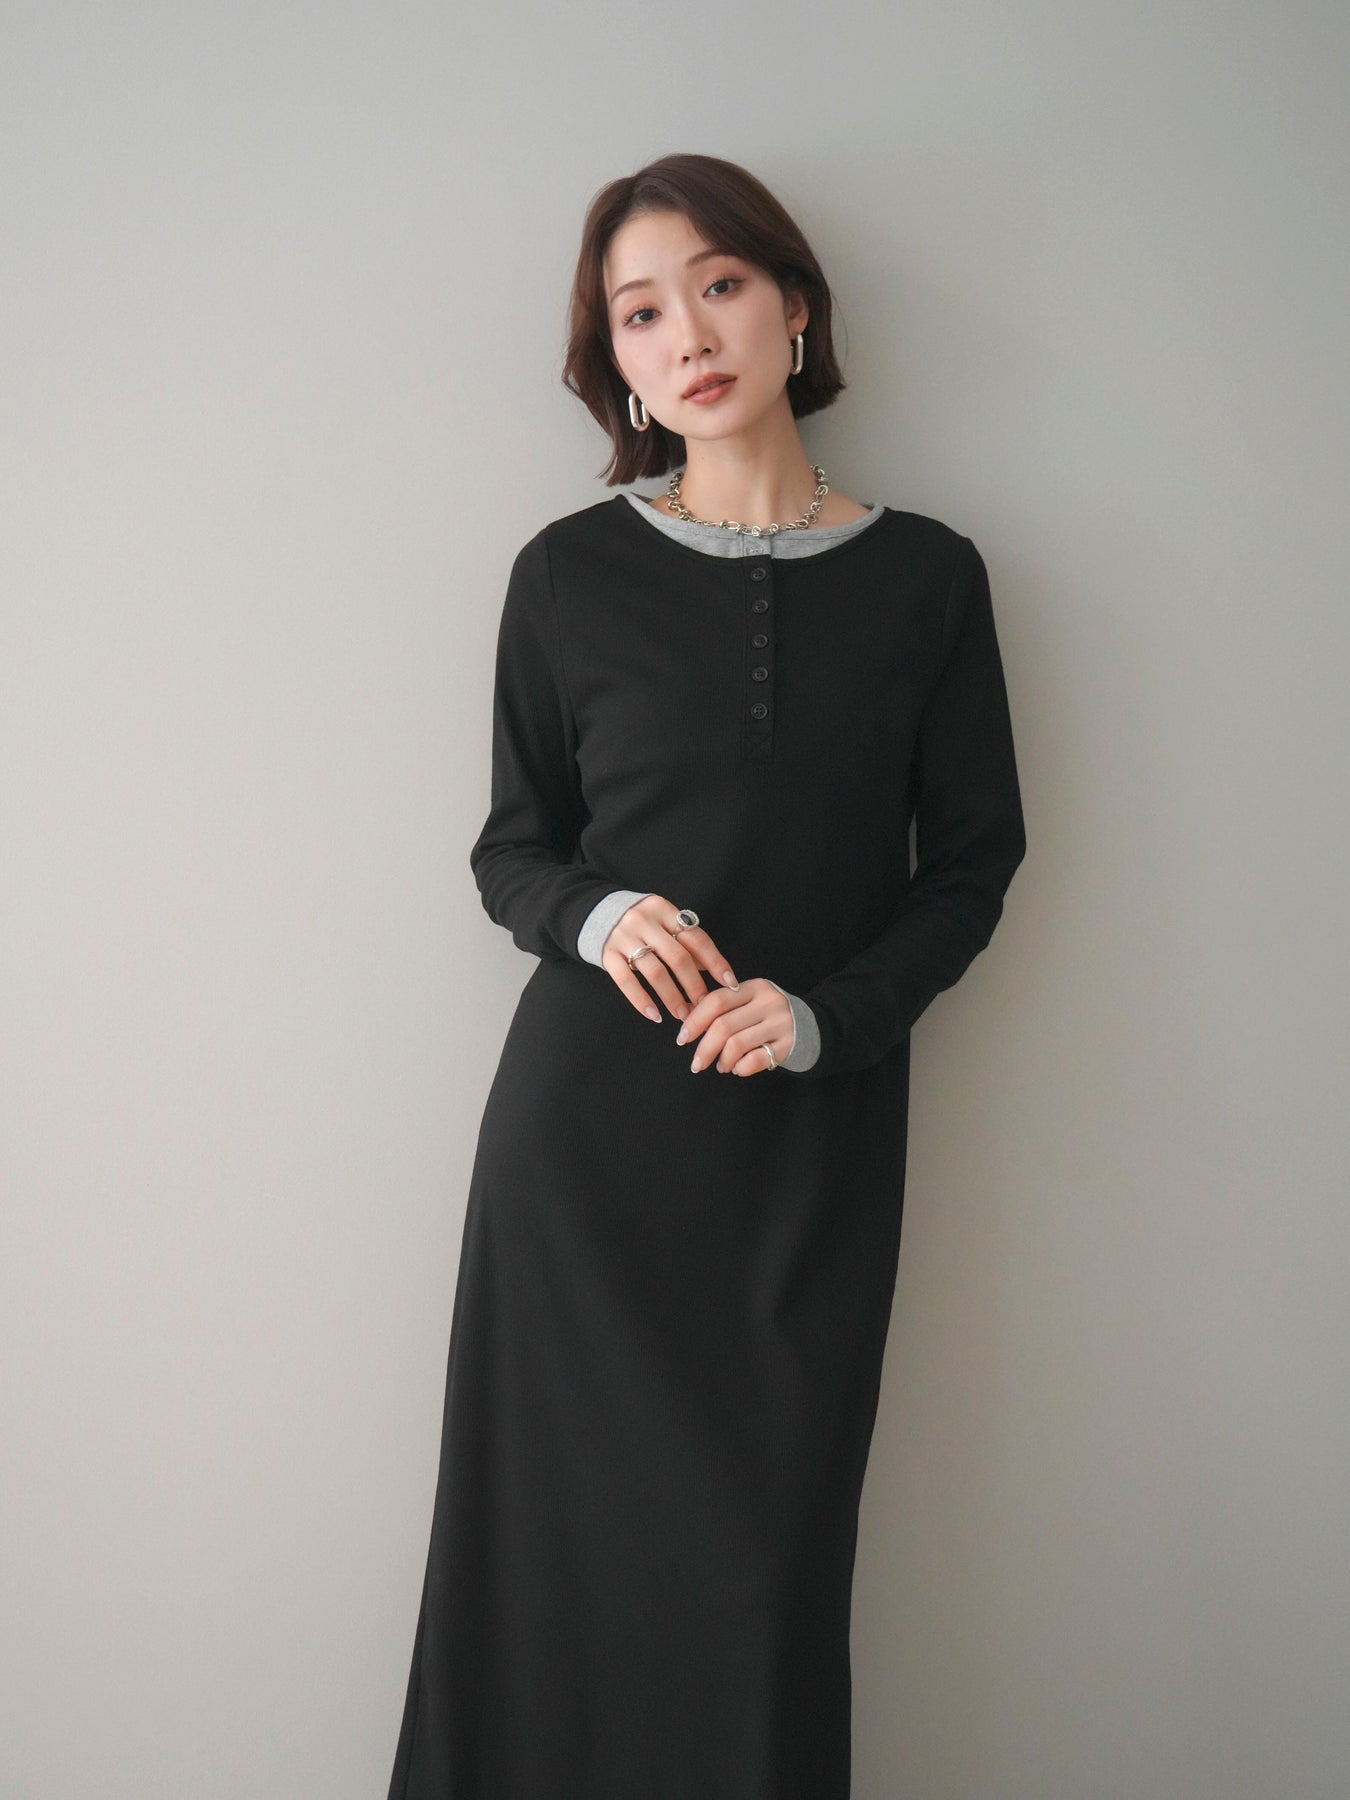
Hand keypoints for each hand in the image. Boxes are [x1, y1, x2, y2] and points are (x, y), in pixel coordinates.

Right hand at [601, 895, 739, 1024]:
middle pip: (678, 957)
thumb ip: (686, 942)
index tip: (730, 984)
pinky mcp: (607, 954)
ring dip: (672, 997)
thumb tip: (716, 972)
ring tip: (683, 1015)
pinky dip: (641, 1000)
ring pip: (655, 972)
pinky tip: (654, 1015)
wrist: (596, 912)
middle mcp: (644, 920)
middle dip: (694, 986)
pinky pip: (626, 981)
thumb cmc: (642, 923)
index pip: (696, 938)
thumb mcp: (664, 922)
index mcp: (664, 909)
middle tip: (704, 1007)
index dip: (716, 962)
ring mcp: (624, 936)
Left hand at [676, 978, 793, 1077]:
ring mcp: (781, 1024)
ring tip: (720, 1066)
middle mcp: (769, 1002)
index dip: (695, 1021)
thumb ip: (725, 1007)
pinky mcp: (788, 1046)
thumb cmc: (769, 1016)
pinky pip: (755, 1060)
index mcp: (754, 987)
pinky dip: (740, 1067)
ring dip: (722, 1060)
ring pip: (737, 1045)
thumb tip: (688, 1022)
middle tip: (696, 1063)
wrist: (813, 1027)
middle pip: (724, 1025)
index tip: (682, 1038)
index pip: (717, 1000)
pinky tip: (738, 1068)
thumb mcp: (751, 1001)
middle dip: (704, 1048)